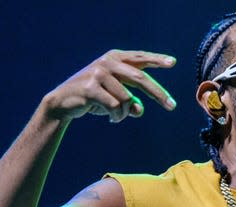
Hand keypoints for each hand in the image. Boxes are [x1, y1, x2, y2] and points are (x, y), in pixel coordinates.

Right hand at [43, 50, 176, 122]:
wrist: (63, 103)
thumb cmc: (93, 98)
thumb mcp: (114, 97)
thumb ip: (130, 100)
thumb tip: (139, 109)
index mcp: (114, 58)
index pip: (140, 58)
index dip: (156, 60)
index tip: (173, 63)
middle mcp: (108, 62)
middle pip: (140, 78)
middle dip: (158, 94)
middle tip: (172, 106)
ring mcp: (99, 73)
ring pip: (127, 98)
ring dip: (125, 113)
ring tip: (116, 116)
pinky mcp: (91, 87)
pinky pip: (115, 106)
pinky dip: (116, 116)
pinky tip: (110, 118)